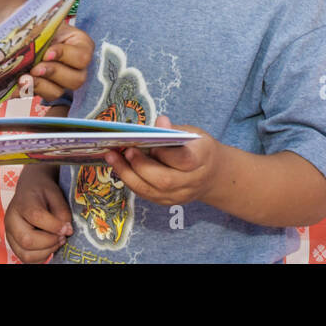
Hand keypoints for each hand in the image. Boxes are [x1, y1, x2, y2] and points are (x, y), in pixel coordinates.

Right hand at [4, 165, 72, 262]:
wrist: (29, 189)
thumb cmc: (43, 191)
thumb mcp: (56, 194)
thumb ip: (62, 211)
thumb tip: (67, 231)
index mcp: (22, 203)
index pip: (36, 217)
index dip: (55, 226)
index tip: (68, 228)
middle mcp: (11, 220)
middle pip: (27, 240)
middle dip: (50, 242)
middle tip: (63, 237)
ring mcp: (10, 235)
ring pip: (26, 254)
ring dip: (46, 252)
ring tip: (57, 242)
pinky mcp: (13, 245)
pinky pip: (26, 259)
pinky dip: (41, 257)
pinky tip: (50, 246)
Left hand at [20, 21, 91, 101]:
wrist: (16, 30)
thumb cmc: (35, 23)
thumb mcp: (44, 22)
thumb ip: (43, 30)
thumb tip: (34, 42)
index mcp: (80, 45)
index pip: (83, 57)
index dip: (65, 56)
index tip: (47, 53)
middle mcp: (75, 66)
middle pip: (76, 80)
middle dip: (53, 73)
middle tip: (35, 69)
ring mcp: (60, 81)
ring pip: (58, 92)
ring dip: (39, 86)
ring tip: (22, 79)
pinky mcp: (44, 89)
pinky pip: (37, 97)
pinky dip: (25, 92)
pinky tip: (15, 89)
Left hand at [103, 115, 222, 207]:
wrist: (212, 175)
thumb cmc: (198, 149)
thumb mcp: (192, 134)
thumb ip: (174, 130)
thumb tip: (159, 122)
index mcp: (202, 159)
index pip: (184, 160)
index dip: (165, 154)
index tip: (151, 143)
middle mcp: (192, 181)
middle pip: (164, 180)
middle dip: (141, 166)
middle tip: (125, 150)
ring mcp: (180, 196)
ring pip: (151, 191)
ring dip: (128, 174)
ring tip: (112, 158)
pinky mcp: (168, 202)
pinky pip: (146, 195)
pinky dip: (131, 181)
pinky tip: (120, 168)